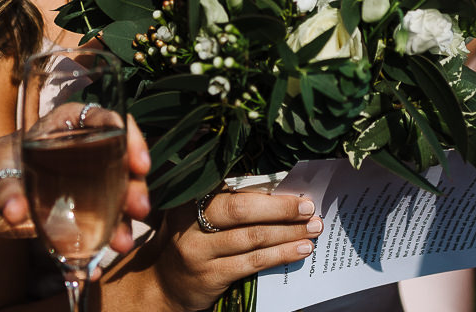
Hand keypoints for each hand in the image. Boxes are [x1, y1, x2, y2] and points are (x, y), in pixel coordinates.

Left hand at [0, 107, 151, 253]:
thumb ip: (6, 188)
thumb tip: (15, 210)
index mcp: (69, 125)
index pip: (108, 121)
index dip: (130, 139)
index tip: (139, 164)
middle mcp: (86, 149)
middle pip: (122, 162)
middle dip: (135, 187)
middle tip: (139, 209)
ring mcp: (86, 181)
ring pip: (117, 196)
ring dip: (124, 220)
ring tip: (122, 243)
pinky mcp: (78, 211)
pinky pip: (97, 224)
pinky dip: (97, 244)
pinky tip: (96, 263)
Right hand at [147, 190, 321, 311]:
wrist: (162, 286)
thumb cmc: (192, 243)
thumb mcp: (198, 218)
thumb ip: (228, 202)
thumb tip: (278, 189)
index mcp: (191, 200)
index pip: (234, 189)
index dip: (268, 189)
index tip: (296, 187)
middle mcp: (190, 223)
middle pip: (241, 210)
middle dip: (281, 208)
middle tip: (308, 207)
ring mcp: (198, 251)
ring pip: (252, 237)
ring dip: (288, 232)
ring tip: (313, 229)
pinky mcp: (210, 275)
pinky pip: (253, 262)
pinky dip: (281, 254)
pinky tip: (300, 250)